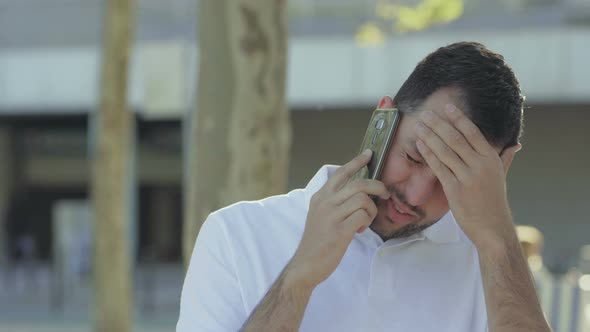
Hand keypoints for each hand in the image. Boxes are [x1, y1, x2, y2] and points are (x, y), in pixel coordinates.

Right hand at [287, 150, 389, 288]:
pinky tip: (359, 230)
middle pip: (358, 183)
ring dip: (371, 210)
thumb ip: (335, 203)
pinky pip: (362, 216)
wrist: (305, 264)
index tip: (369, 154)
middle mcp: (324, 202)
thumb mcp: (320, 215)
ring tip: (365, 221)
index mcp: (320, 197)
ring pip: (363, 199)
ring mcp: (331, 216)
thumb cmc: (317, 241)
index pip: (340, 173)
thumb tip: (360, 193)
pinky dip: (366, 222)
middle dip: (377, 186)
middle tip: (384, 193)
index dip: (356, 161)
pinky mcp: (339, 230)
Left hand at [415, 104, 520, 246]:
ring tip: (418, 125)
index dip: (459, 119)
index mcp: (492, 159)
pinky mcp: (455, 190)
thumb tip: (515, 145)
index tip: (447, 107)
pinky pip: (438, 168)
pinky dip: (428, 154)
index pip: (473, 133)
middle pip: (455, 139)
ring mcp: (467, 177)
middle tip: (425, 113)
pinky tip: (420, 145)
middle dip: (438, 124)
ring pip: (445, 151)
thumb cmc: (494, 202)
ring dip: (429, 136)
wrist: (493, 228)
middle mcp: (480, 166)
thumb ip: (505, 159)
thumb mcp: (502, 177)